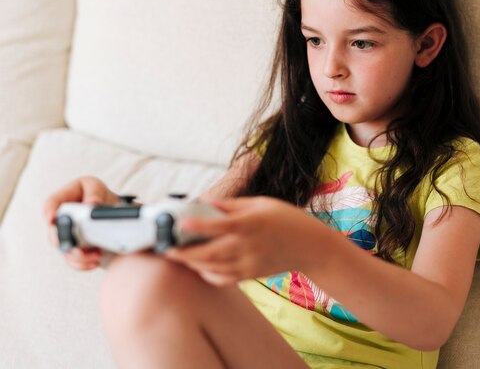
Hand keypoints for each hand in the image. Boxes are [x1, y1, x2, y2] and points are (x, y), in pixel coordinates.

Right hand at [43, 176, 118, 270]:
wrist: (108, 209)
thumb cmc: (99, 195)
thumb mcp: (96, 187)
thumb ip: (94, 192)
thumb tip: (92, 203)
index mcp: (64, 198)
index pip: (51, 204)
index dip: (49, 212)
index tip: (52, 220)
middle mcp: (61, 219)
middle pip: (54, 233)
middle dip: (65, 241)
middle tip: (78, 246)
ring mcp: (65, 235)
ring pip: (64, 250)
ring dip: (78, 255)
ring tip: (97, 254)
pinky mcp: (73, 248)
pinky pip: (72, 261)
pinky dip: (82, 264)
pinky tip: (94, 262)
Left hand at [165, 197, 331, 285]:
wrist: (310, 247)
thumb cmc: (286, 220)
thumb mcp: (261, 203)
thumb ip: (232, 205)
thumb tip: (207, 202)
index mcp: (250, 223)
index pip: (219, 225)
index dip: (197, 224)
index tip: (180, 222)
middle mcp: (248, 245)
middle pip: (209, 253)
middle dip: (185, 253)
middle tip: (167, 250)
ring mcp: (249, 262)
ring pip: (213, 268)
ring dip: (193, 264)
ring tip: (178, 257)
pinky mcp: (250, 274)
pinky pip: (224, 278)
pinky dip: (208, 275)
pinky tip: (200, 267)